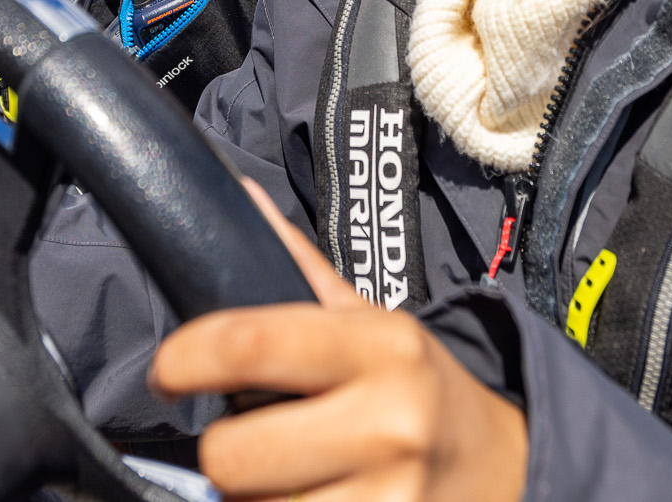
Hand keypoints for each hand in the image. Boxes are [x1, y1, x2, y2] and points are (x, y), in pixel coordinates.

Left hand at [150, 181, 527, 501]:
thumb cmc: (416, 385)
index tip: (169, 370)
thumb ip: (298, 267)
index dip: (187, 358)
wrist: (502, 462)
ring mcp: (392, 497)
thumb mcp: (370, 320)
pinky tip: (312, 497)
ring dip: (256, 497)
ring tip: (291, 474)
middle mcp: (389, 423)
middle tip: (245, 438)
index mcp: (379, 346)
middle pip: (234, 455)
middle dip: (223, 450)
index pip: (250, 345)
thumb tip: (236, 199)